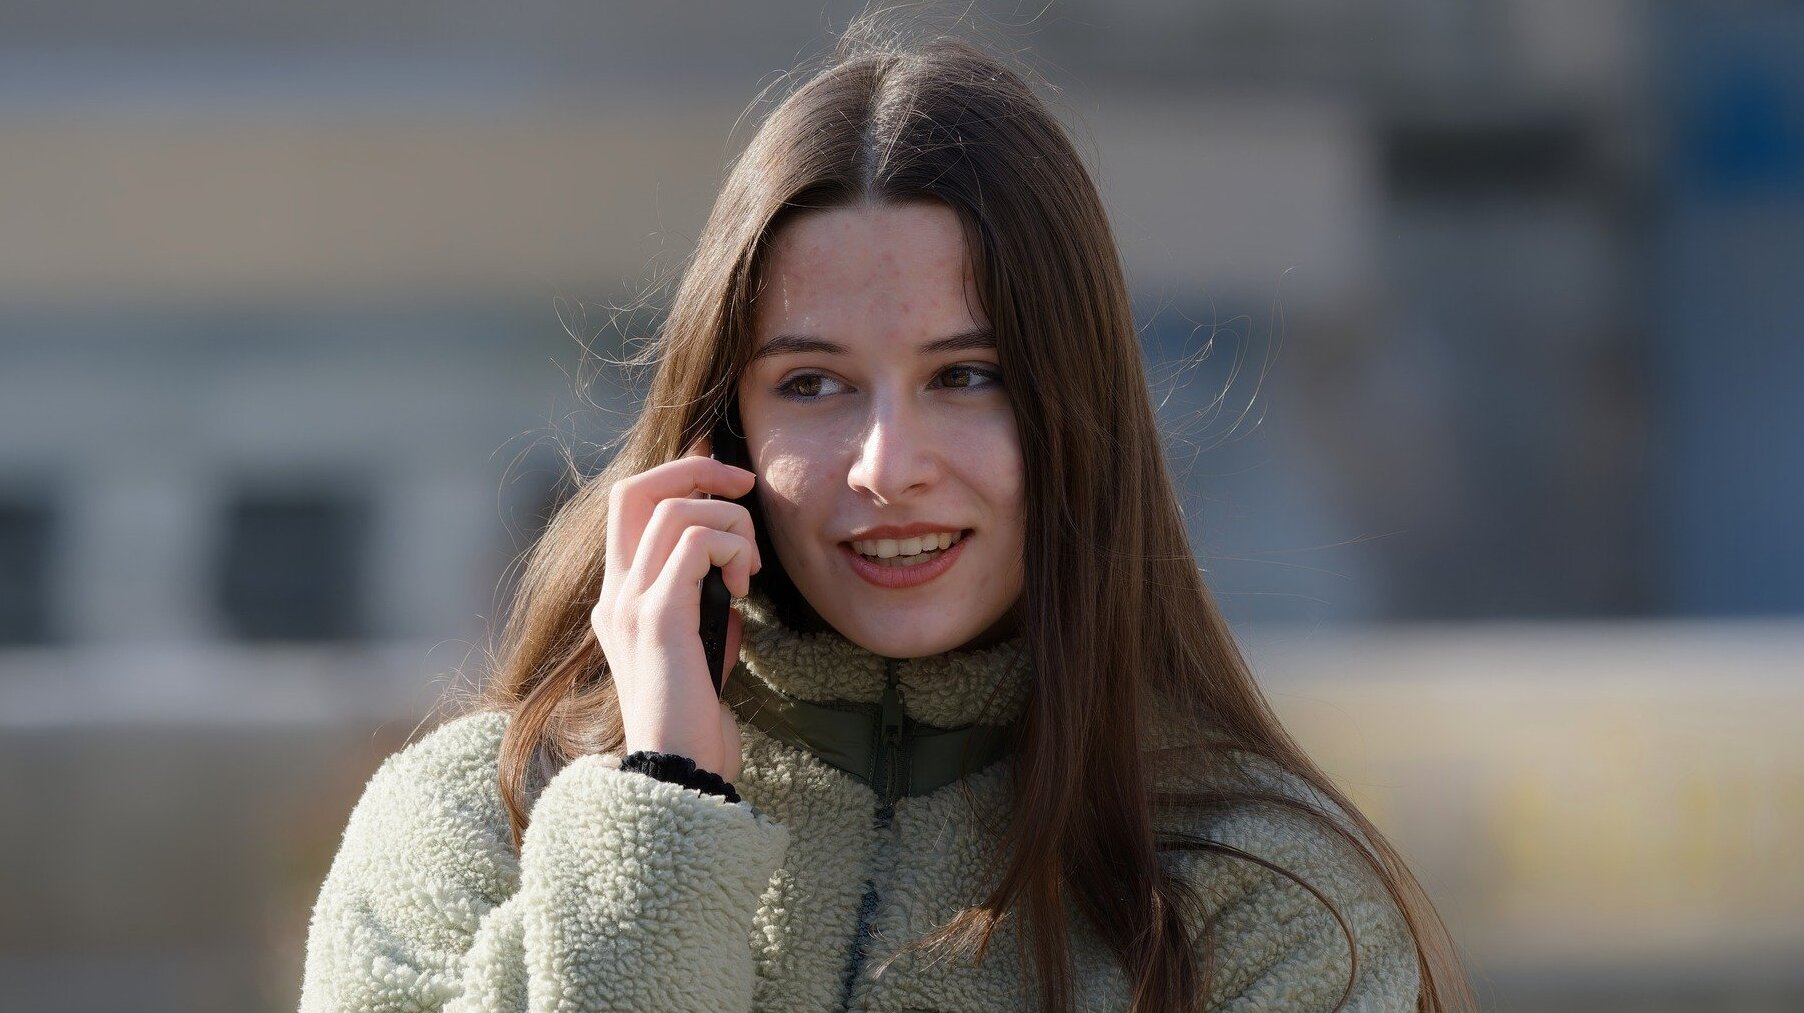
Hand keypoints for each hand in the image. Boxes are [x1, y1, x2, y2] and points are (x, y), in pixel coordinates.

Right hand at [591, 433, 758, 781]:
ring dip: (730, 523)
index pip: (630, 505)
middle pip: (635, 488)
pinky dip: (731, 548)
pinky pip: (697, 542)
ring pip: (677, 510)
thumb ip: (708, 603)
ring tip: (749, 568)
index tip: (726, 475)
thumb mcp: (704, 646)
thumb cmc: (697, 716)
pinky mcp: (657, 615)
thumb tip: (733, 567)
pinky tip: (743, 586)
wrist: (681, 770)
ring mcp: (630, 602)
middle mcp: (615, 592)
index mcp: (621, 597)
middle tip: (744, 486)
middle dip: (697, 471)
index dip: (677, 473)